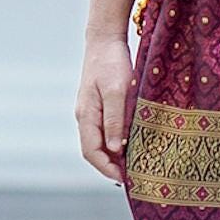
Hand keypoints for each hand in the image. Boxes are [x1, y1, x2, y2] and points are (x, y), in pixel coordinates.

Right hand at [76, 36, 137, 184]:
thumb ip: (115, 120)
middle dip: (111, 167)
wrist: (105, 39)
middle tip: (133, 178)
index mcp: (86, 116)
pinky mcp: (100, 106)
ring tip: (134, 167)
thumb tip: (116, 149)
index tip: (125, 179)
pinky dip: (117, 143)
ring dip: (114, 156)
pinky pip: (105, 131)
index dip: (107, 168)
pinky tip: (131, 145)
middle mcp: (86, 117)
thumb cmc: (111, 62)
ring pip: (100, 142)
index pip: (92, 152)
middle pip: (94, 150)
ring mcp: (91, 112)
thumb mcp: (117, 91)